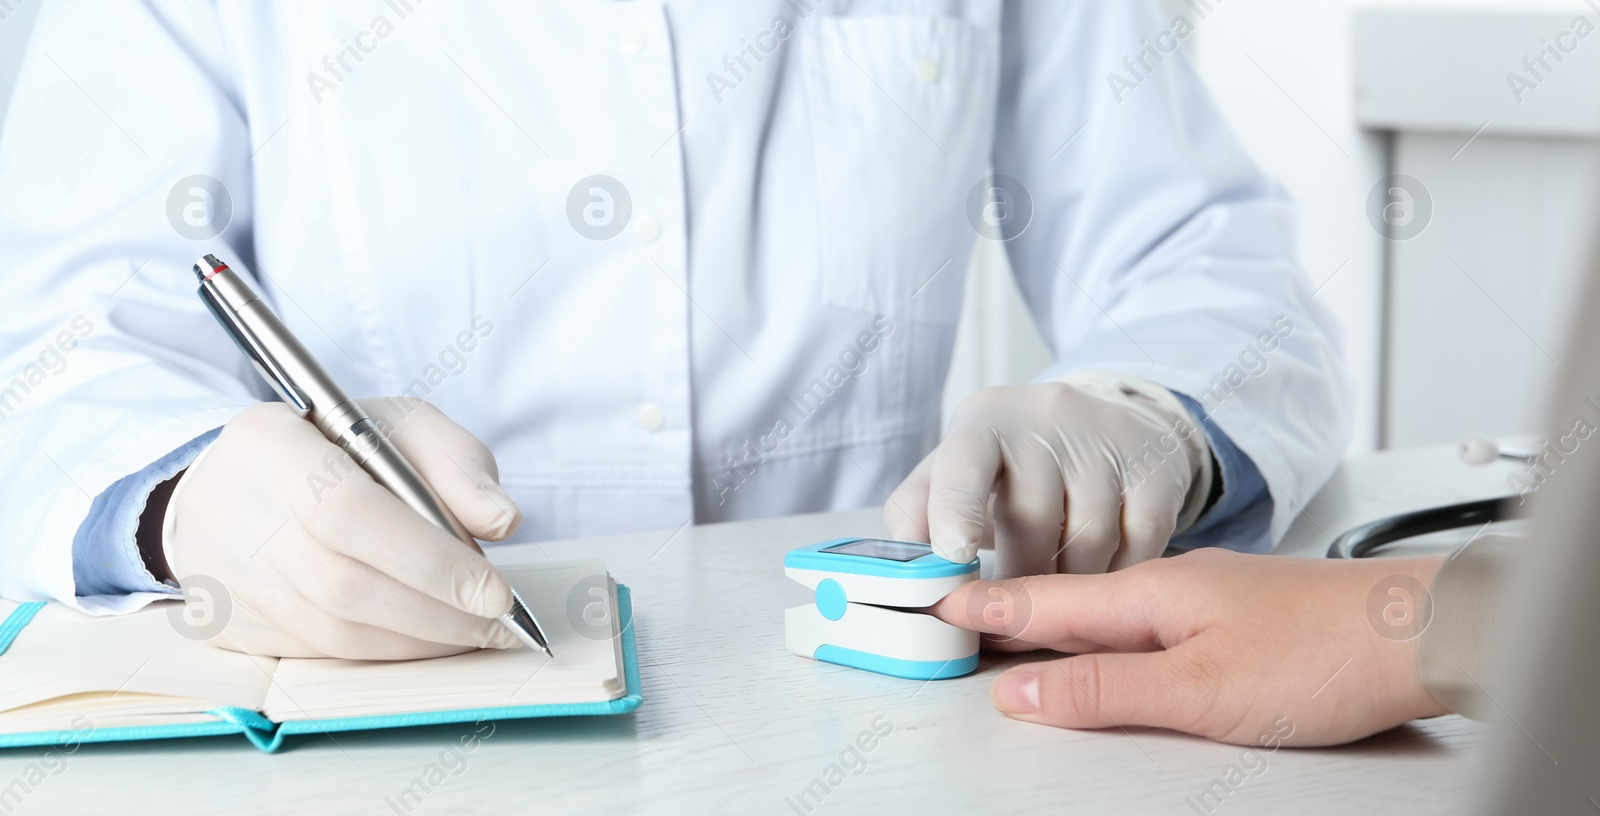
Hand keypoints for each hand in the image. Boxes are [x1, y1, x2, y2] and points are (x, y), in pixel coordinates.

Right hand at [160, 398, 525, 658]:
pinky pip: (320, 652)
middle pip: (342, 583)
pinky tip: (427, 638)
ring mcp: (224, 576)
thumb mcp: (398, 425)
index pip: (348, 510)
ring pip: (334, 630)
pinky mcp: (229, 625)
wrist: (235, 481)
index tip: (495, 591)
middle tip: (500, 624)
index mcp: (271, 443)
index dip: (427, 559)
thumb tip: (501, 520)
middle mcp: (232, 511)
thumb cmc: (333, 449)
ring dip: (418, 640)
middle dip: (436, 612)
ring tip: (475, 631)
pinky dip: (385, 651)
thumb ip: (456, 461)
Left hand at [885, 378, 1206, 575]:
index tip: (954, 558)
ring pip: (1089, 540)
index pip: (963, 465)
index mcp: (982, 423)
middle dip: (1018, 579)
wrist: (1096, 426)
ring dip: (1071, 588)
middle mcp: (1046, 419)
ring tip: (1058, 600)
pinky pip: (1141, 544)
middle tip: (1009, 620)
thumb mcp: (950, 474)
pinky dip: (1120, 576)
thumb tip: (900, 574)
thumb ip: (915, 517)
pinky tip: (1104, 582)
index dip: (956, 512)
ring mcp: (1107, 440)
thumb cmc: (1007, 465)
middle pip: (1031, 519)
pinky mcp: (1156, 468)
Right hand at [931, 549, 1451, 745]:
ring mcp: (1202, 598)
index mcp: (1147, 595)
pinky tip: (1106, 643)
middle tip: (949, 615)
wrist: (1420, 631)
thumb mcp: (1197, 689)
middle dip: (1003, 612)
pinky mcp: (1231, 617)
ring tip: (1008, 631)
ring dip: (1050, 619)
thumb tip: (1017, 694)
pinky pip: (1142, 619)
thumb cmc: (1321, 654)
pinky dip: (1102, 630)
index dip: (982, 610)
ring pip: (1105, 610)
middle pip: (1065, 602)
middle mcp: (1168, 586)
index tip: (930, 604)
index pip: (1041, 604)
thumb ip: (1103, 689)